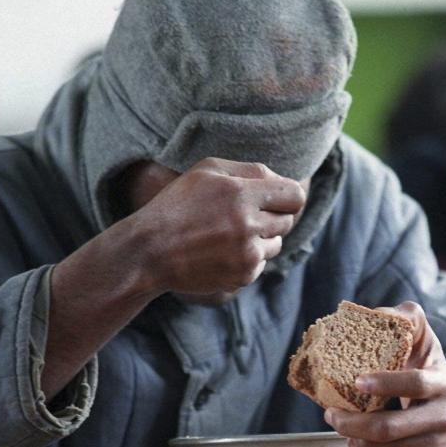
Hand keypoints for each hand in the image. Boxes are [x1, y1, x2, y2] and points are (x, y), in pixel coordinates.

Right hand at [128, 158, 306, 295]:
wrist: (150, 251)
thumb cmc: (177, 205)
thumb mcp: (207, 171)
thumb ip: (250, 170)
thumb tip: (282, 180)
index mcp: (241, 193)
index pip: (295, 195)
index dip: (288, 197)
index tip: (277, 200)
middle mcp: (248, 224)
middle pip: (288, 220)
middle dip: (272, 216)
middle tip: (244, 216)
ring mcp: (247, 253)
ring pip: (276, 244)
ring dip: (261, 239)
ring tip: (229, 235)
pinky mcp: (243, 276)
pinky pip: (261, 264)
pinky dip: (248, 259)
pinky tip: (221, 253)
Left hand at [324, 301, 445, 446]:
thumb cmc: (435, 375)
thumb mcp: (429, 345)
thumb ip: (409, 320)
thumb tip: (378, 312)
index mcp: (443, 383)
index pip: (415, 384)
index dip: (385, 383)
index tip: (357, 380)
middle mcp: (442, 417)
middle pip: (391, 428)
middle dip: (353, 423)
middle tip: (330, 413)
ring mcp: (435, 446)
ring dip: (353, 439)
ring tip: (338, 424)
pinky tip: (354, 442)